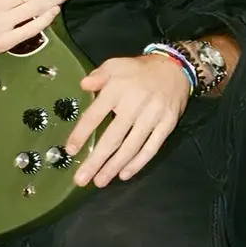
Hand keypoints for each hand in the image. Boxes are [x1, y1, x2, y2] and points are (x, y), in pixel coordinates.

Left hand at [66, 53, 191, 186]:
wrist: (175, 68)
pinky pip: (151, 148)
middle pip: (113, 138)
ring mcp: (152, 117)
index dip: (82, 134)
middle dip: (96, 160)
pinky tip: (124, 174)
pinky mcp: (166, 125)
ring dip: (114, 166)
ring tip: (100, 181)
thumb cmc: (139, 70)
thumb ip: (98, 76)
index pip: (95, 115)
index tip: (70, 150)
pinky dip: (138, 163)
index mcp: (117, 90)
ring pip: (131, 147)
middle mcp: (134, 105)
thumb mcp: (115, 65)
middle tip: (82, 179)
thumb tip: (83, 85)